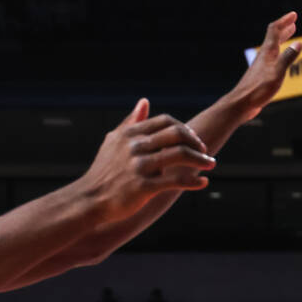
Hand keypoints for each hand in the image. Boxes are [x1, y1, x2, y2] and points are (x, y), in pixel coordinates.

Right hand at [81, 101, 216, 215]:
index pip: (166, 121)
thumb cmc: (104, 170)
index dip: (184, 129)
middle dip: (195, 142)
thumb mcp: (114, 141)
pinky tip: (203, 182)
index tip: (193, 139)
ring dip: (200, 160)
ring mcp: (138, 166)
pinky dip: (192, 181)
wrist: (90, 199)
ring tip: (211, 164)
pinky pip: (175, 180)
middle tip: (205, 151)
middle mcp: (134, 147)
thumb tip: (144, 101)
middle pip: (176, 134)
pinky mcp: (142, 187)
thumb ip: (131, 122)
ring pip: (179, 155)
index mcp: (130, 134)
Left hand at [228, 13, 301, 117]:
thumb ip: (288, 58)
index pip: (275, 30)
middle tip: (293, 22)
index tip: (294, 15)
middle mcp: (263, 56)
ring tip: (290, 35)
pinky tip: (281, 60)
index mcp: (267, 52)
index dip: (284, 21)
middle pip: (273, 37)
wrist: (242, 103)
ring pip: (272, 47)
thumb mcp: (277, 73)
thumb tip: (299, 43)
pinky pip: (272, 58)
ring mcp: (261, 65)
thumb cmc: (258, 89)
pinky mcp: (261, 74)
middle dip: (284, 28)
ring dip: (282, 39)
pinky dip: (279, 53)